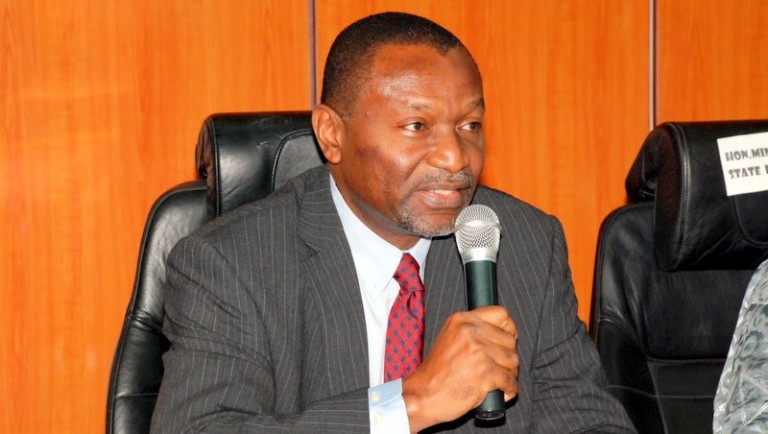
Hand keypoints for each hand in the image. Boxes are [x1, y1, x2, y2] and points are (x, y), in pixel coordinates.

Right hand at [401, 305, 518, 431]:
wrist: (423, 394)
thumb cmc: (436, 372)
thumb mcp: (450, 338)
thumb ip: (472, 331)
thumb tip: (504, 334)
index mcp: (462, 320)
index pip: (502, 315)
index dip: (509, 329)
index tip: (506, 341)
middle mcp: (471, 332)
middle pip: (510, 340)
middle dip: (508, 356)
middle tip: (499, 367)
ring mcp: (479, 351)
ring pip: (513, 360)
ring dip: (510, 373)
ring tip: (498, 380)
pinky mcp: (486, 372)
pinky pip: (510, 380)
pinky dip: (509, 389)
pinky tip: (501, 392)